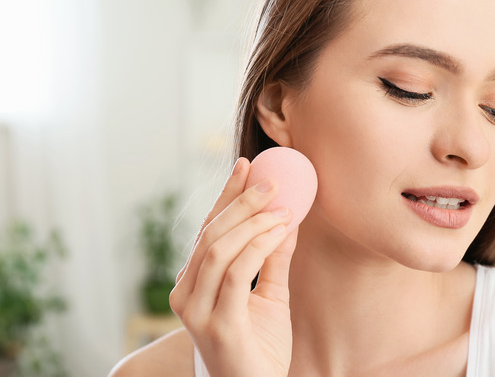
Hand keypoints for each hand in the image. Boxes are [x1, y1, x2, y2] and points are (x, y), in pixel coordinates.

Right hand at [170, 157, 297, 376]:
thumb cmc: (259, 348)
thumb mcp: (270, 295)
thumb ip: (274, 259)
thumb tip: (288, 218)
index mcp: (194, 283)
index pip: (208, 230)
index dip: (226, 195)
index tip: (247, 166)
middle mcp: (186, 293)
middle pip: (210, 234)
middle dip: (241, 201)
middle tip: (271, 179)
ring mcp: (197, 311)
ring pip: (220, 249)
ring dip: (254, 221)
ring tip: (283, 207)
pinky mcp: (218, 324)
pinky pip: (237, 273)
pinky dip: (260, 245)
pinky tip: (280, 230)